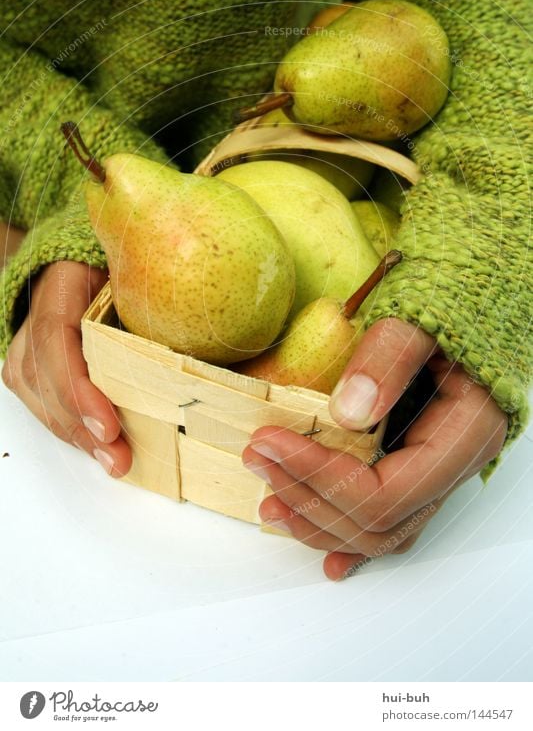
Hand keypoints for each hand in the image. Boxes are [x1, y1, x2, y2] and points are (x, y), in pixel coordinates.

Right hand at [2, 261, 130, 476]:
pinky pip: (42, 406)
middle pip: (47, 380)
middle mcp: (34, 317)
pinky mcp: (27, 369)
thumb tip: (195, 338)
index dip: (78, 389)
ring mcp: (25, 345)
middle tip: (119, 459)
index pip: (56, 340)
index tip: (109, 426)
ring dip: (78, 435)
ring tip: (113, 462)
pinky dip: (71, 430)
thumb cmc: (120, 272)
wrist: (87, 266)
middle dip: (84, 426)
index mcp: (61, 284)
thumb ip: (149, 299)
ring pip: (40, 399)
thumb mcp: (136, 275)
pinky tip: (96, 448)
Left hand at [242, 318, 506, 579]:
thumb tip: (346, 411)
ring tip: (269, 502)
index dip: (321, 476)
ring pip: (380, 529)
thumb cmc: (453, 304)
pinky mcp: (419, 464)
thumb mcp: (420, 318)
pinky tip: (326, 557)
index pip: (386, 491)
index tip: (269, 442)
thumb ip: (391, 356)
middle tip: (256, 458)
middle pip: (379, 521)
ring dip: (320, 521)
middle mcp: (455, 465)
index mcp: (465, 434)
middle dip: (308, 497)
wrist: (476, 297)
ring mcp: (438, 470)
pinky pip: (388, 517)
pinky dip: (351, 534)